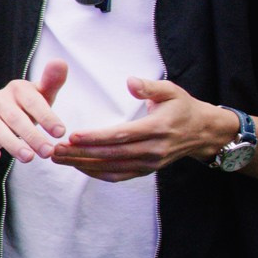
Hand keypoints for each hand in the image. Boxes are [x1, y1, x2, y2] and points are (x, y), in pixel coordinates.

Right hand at [0, 60, 69, 162]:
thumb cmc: (24, 107)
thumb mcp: (40, 95)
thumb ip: (52, 82)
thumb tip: (60, 62)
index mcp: (17, 88)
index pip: (33, 102)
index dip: (47, 117)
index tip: (60, 132)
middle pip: (16, 118)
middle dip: (33, 136)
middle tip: (48, 152)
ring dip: (13, 144)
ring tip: (29, 158)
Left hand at [52, 77, 235, 181]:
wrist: (203, 132)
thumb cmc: (182, 107)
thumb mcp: (171, 91)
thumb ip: (149, 87)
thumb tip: (130, 82)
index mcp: (157, 128)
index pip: (121, 135)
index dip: (96, 137)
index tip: (72, 136)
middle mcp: (153, 149)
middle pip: (111, 155)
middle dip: (80, 154)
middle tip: (54, 150)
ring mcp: (150, 163)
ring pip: (112, 167)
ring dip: (83, 165)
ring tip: (58, 158)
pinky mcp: (147, 170)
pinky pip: (118, 175)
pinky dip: (97, 173)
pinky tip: (78, 167)